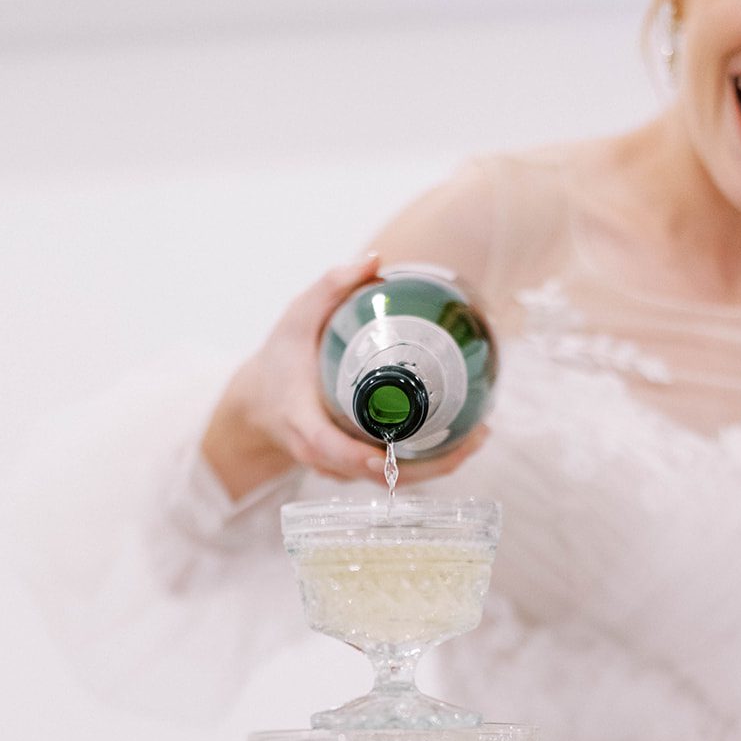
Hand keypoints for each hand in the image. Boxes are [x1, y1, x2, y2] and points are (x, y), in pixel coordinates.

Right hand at [201, 254, 488, 499]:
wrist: (261, 405)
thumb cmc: (281, 359)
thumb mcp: (295, 318)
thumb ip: (329, 289)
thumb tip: (375, 260)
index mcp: (304, 425)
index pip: (331, 449)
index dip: (361, 458)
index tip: (392, 455)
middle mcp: (324, 456)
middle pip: (377, 476)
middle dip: (428, 466)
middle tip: (474, 436)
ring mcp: (341, 469)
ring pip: (391, 480)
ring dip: (437, 465)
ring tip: (480, 435)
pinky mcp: (356, 470)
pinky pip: (394, 473)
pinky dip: (428, 461)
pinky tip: (462, 437)